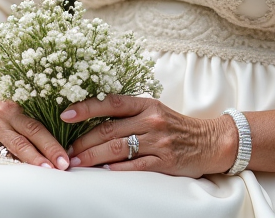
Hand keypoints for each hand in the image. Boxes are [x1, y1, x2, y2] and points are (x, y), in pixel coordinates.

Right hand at [0, 93, 70, 169]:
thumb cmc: (12, 111)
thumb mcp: (24, 107)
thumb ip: (42, 117)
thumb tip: (69, 142)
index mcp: (14, 107)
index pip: (35, 128)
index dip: (51, 145)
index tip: (65, 158)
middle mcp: (1, 119)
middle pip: (24, 141)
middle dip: (44, 156)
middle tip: (59, 168)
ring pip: (11, 153)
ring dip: (30, 165)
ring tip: (45, 174)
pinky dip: (14, 168)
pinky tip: (25, 176)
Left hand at [64, 94, 236, 175]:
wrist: (210, 141)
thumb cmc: (175, 126)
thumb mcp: (154, 111)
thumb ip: (128, 113)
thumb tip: (92, 120)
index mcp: (146, 104)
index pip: (111, 102)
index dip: (86, 107)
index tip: (64, 114)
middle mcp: (151, 120)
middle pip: (109, 129)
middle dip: (83, 141)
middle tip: (66, 149)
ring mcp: (158, 141)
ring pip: (118, 148)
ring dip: (93, 156)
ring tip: (77, 162)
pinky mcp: (165, 161)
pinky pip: (136, 165)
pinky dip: (116, 169)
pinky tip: (103, 171)